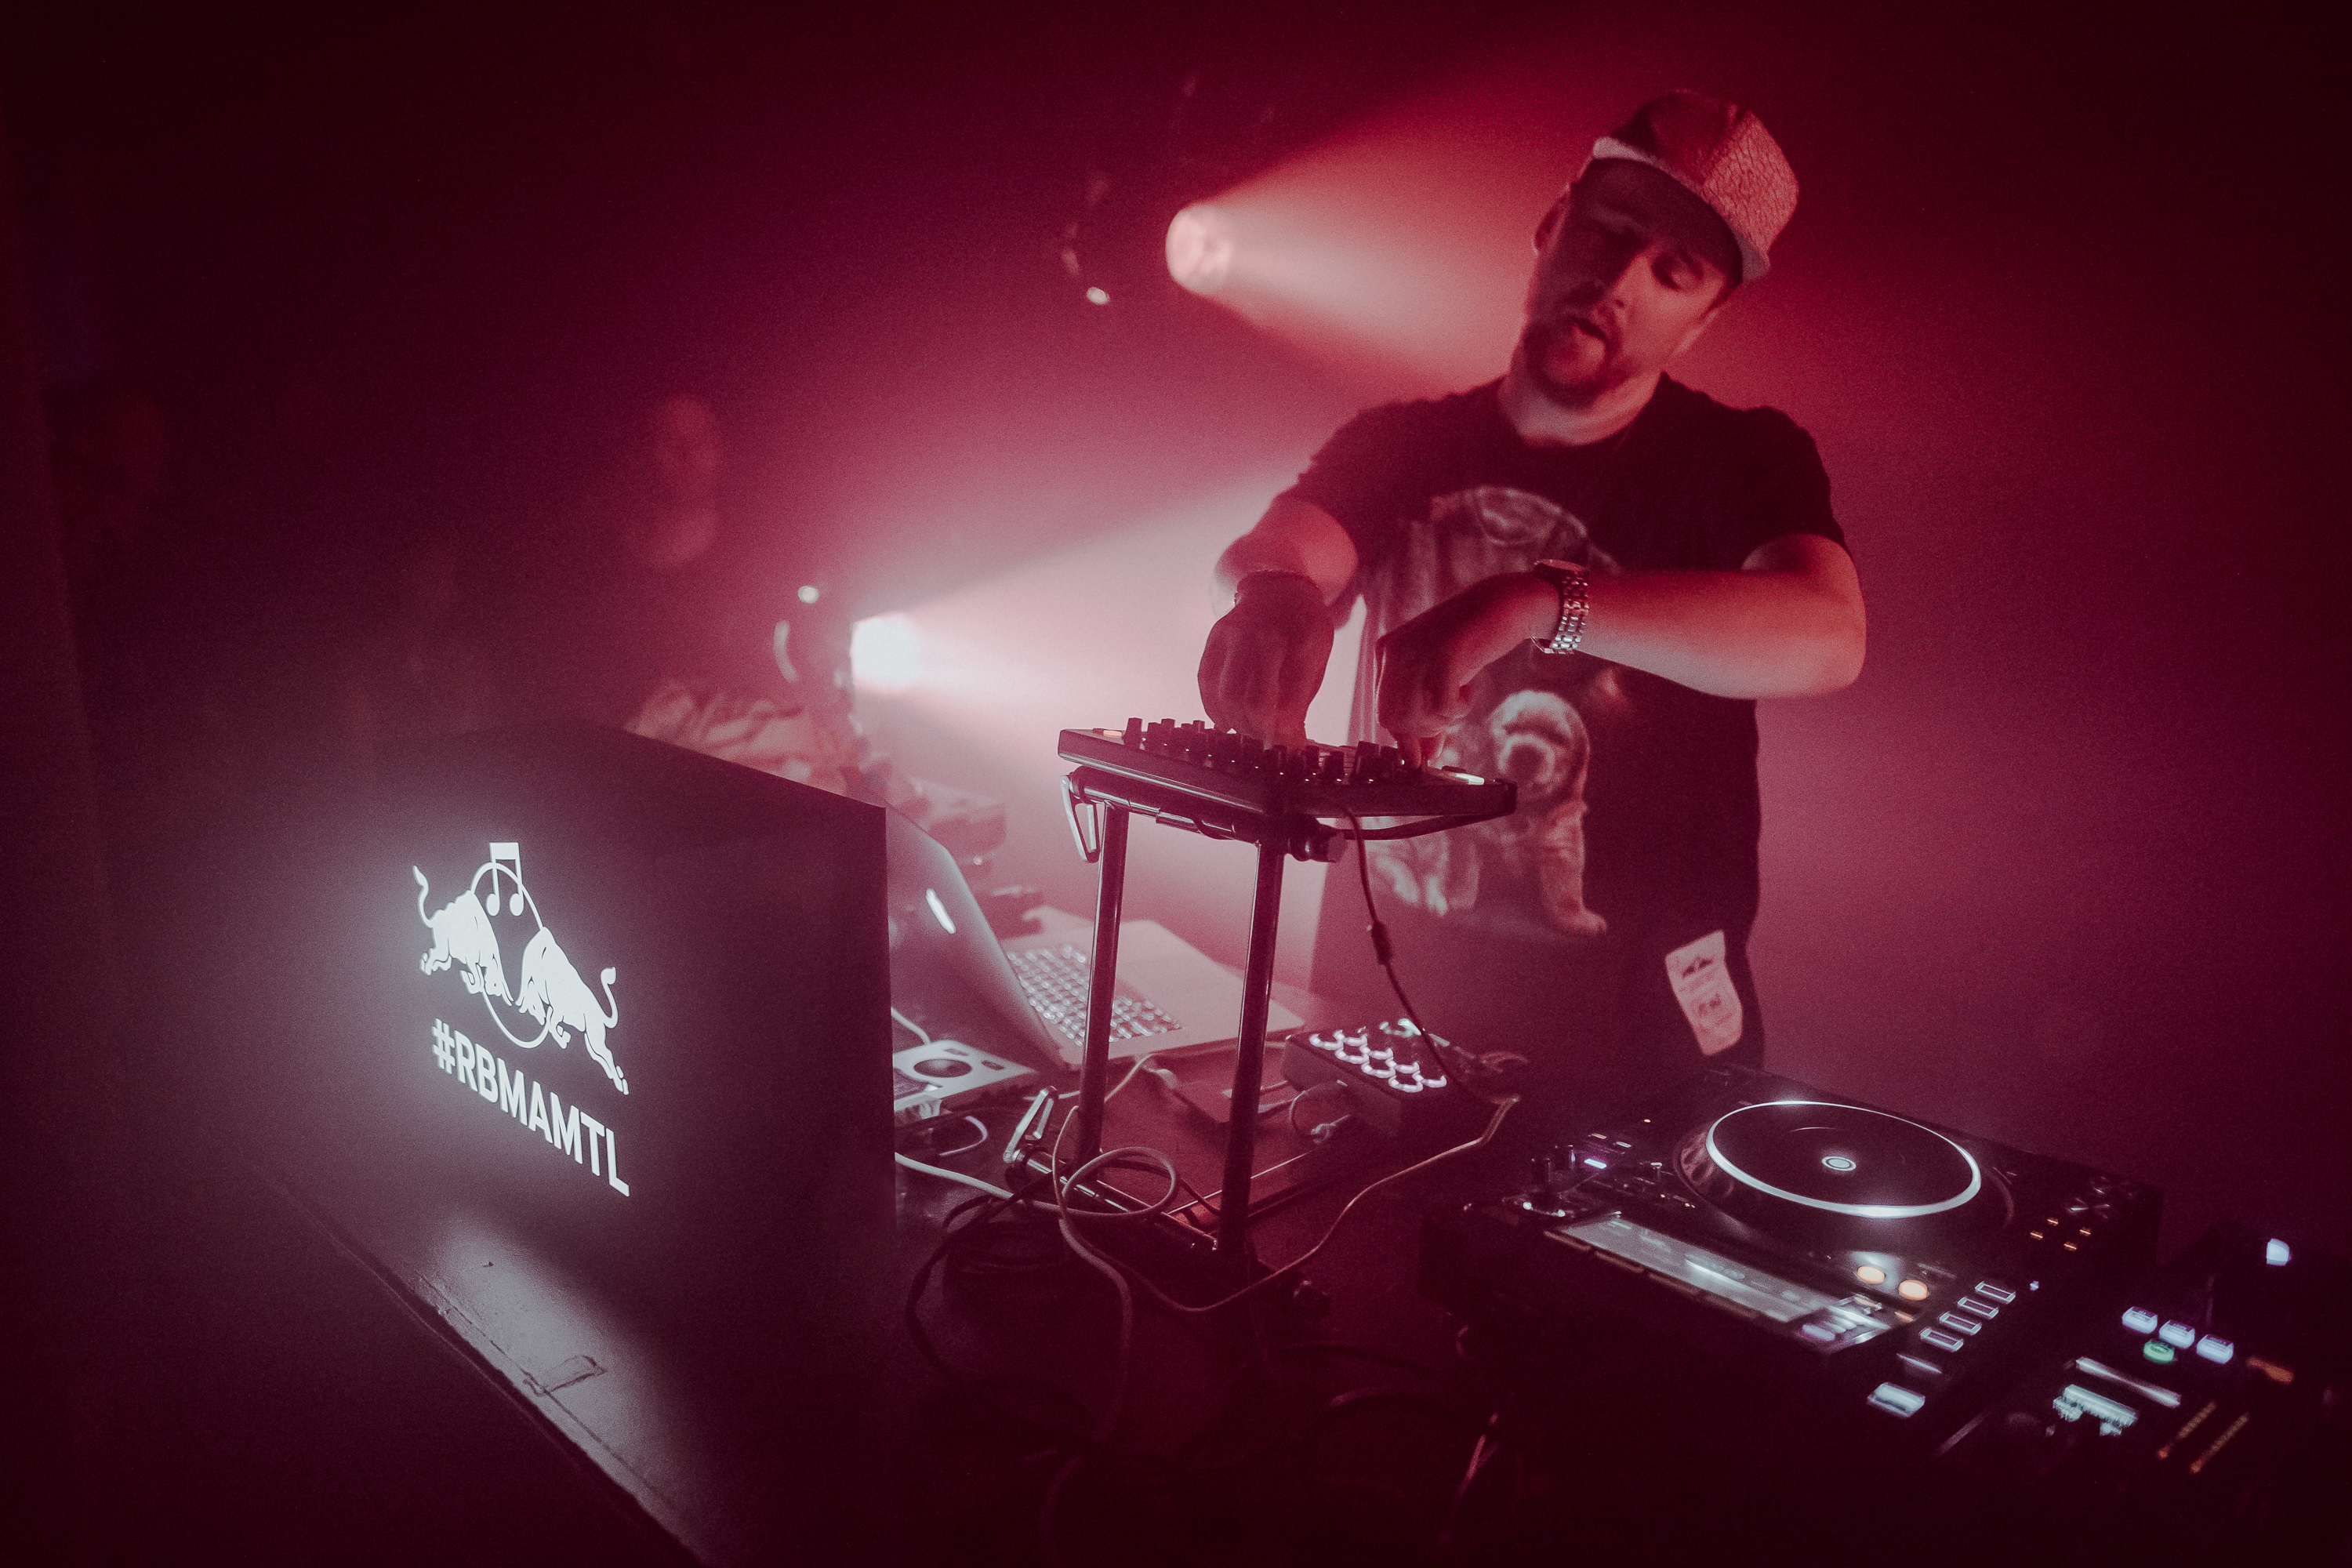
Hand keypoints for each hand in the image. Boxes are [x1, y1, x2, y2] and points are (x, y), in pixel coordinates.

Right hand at [1197, 573, 1333, 747]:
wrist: (1278, 588)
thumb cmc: (1303, 628)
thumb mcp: (1316, 659)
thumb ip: (1299, 699)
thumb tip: (1288, 741)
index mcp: (1296, 641)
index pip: (1286, 699)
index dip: (1286, 731)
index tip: (1291, 746)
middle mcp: (1260, 636)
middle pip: (1249, 701)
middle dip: (1258, 731)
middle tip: (1269, 742)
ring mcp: (1232, 636)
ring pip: (1224, 695)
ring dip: (1236, 723)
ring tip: (1251, 731)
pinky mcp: (1214, 640)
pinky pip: (1205, 682)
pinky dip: (1214, 708)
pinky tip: (1227, 720)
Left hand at [1376, 573, 1554, 765]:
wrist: (1502, 604)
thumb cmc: (1469, 644)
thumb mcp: (1442, 681)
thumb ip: (1429, 717)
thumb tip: (1423, 758)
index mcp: (1386, 653)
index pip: (1383, 712)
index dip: (1406, 736)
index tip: (1427, 747)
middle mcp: (1394, 650)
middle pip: (1395, 719)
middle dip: (1424, 731)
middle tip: (1449, 716)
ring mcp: (1417, 650)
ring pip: (1416, 715)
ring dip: (1443, 720)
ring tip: (1459, 700)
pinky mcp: (1445, 653)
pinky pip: (1442, 705)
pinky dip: (1459, 708)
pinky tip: (1469, 689)